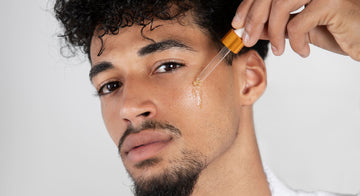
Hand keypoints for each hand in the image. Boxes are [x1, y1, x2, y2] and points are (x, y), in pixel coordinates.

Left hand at [232, 0, 359, 60]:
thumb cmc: (336, 31)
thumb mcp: (298, 29)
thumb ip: (276, 26)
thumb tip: (250, 29)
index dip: (247, 6)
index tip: (236, 24)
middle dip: (253, 19)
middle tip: (247, 39)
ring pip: (280, 5)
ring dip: (274, 32)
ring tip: (279, 50)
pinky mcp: (332, 2)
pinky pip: (298, 23)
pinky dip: (294, 41)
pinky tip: (302, 50)